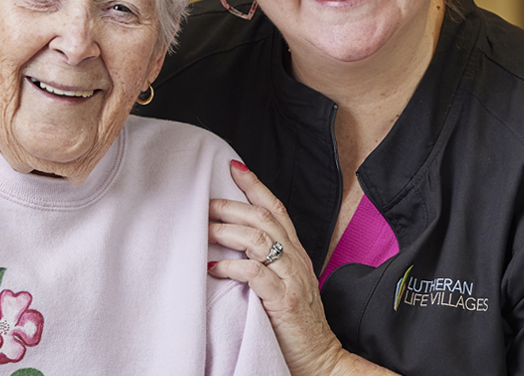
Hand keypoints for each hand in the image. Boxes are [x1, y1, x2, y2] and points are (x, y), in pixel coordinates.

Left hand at [208, 160, 355, 375]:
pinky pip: (255, 273)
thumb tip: (232, 242)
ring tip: (202, 232)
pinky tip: (214, 269)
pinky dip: (231, 267)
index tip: (233, 167)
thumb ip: (267, 262)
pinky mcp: (284, 301)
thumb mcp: (285, 284)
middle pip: (263, 218)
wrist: (320, 358)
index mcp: (296, 253)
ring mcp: (292, 279)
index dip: (255, 185)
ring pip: (257, 239)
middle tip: (204, 203)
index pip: (276, 209)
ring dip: (225, 232)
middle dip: (230, 206)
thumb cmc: (296, 324)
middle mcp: (296, 260)